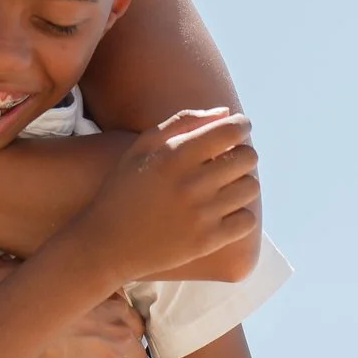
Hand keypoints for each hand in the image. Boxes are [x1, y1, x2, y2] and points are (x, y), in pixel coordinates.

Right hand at [66, 109, 260, 282]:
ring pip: (251, 188)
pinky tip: (224, 212)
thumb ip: (181, 122)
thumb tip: (225, 113)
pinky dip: (241, 215)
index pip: (230, 131)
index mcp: (173, 155)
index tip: (240, 128)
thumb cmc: (123, 190)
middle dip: (244, 153)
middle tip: (232, 159)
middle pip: (247, 158)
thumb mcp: (141, 147)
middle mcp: (190, 183)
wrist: (106, 245)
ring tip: (227, 186)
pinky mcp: (206, 241)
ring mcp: (200, 214)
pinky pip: (248, 221)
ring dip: (243, 183)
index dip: (242, 125)